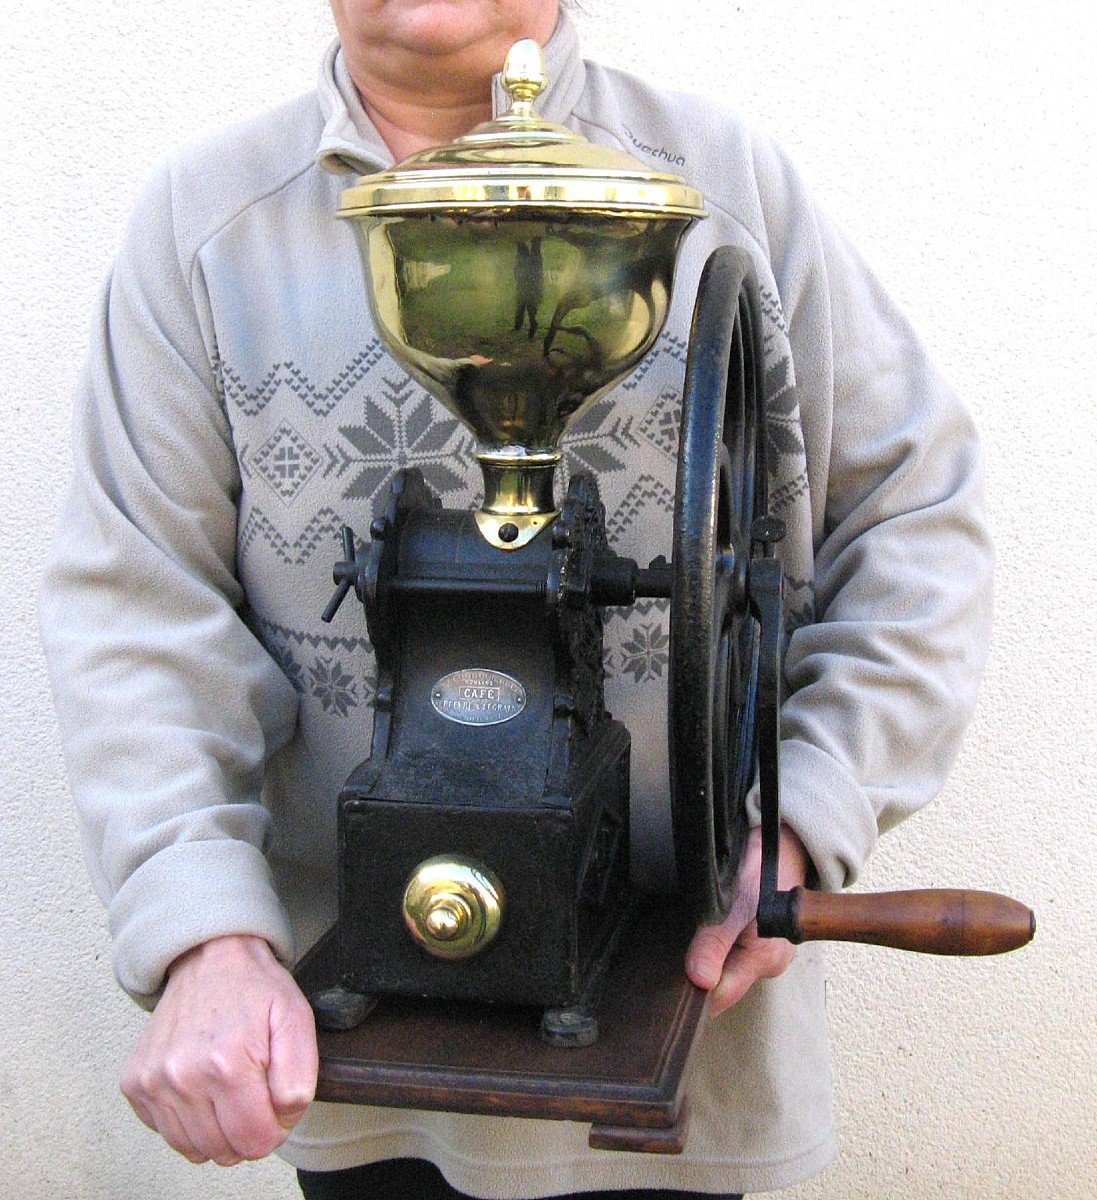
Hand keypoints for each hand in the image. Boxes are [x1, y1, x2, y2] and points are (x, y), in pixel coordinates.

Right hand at [120, 934, 317, 1165]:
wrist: (210, 956)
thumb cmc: (255, 989)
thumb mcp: (296, 1021)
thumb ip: (299, 1078)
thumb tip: (280, 1120)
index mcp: (227, 1064)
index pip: (256, 1142)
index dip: (275, 1128)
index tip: (275, 1100)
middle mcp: (182, 1077)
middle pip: (224, 1151)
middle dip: (247, 1131)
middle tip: (253, 1092)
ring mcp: (152, 1082)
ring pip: (192, 1148)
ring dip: (216, 1130)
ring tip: (228, 1089)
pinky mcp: (134, 1084)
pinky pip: (166, 1132)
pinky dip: (188, 1120)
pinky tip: (201, 1085)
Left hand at [684, 825, 808, 1015]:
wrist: (784, 843)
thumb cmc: (766, 869)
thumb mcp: (736, 904)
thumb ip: (716, 943)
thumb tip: (699, 980)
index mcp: (765, 960)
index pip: (722, 996)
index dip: (693, 996)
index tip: (666, 989)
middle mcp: (765, 962)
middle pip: (721, 984)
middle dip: (695, 976)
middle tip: (665, 961)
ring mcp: (761, 950)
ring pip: (722, 966)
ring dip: (701, 958)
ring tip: (677, 943)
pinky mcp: (753, 938)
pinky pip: (726, 951)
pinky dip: (709, 945)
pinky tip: (693, 934)